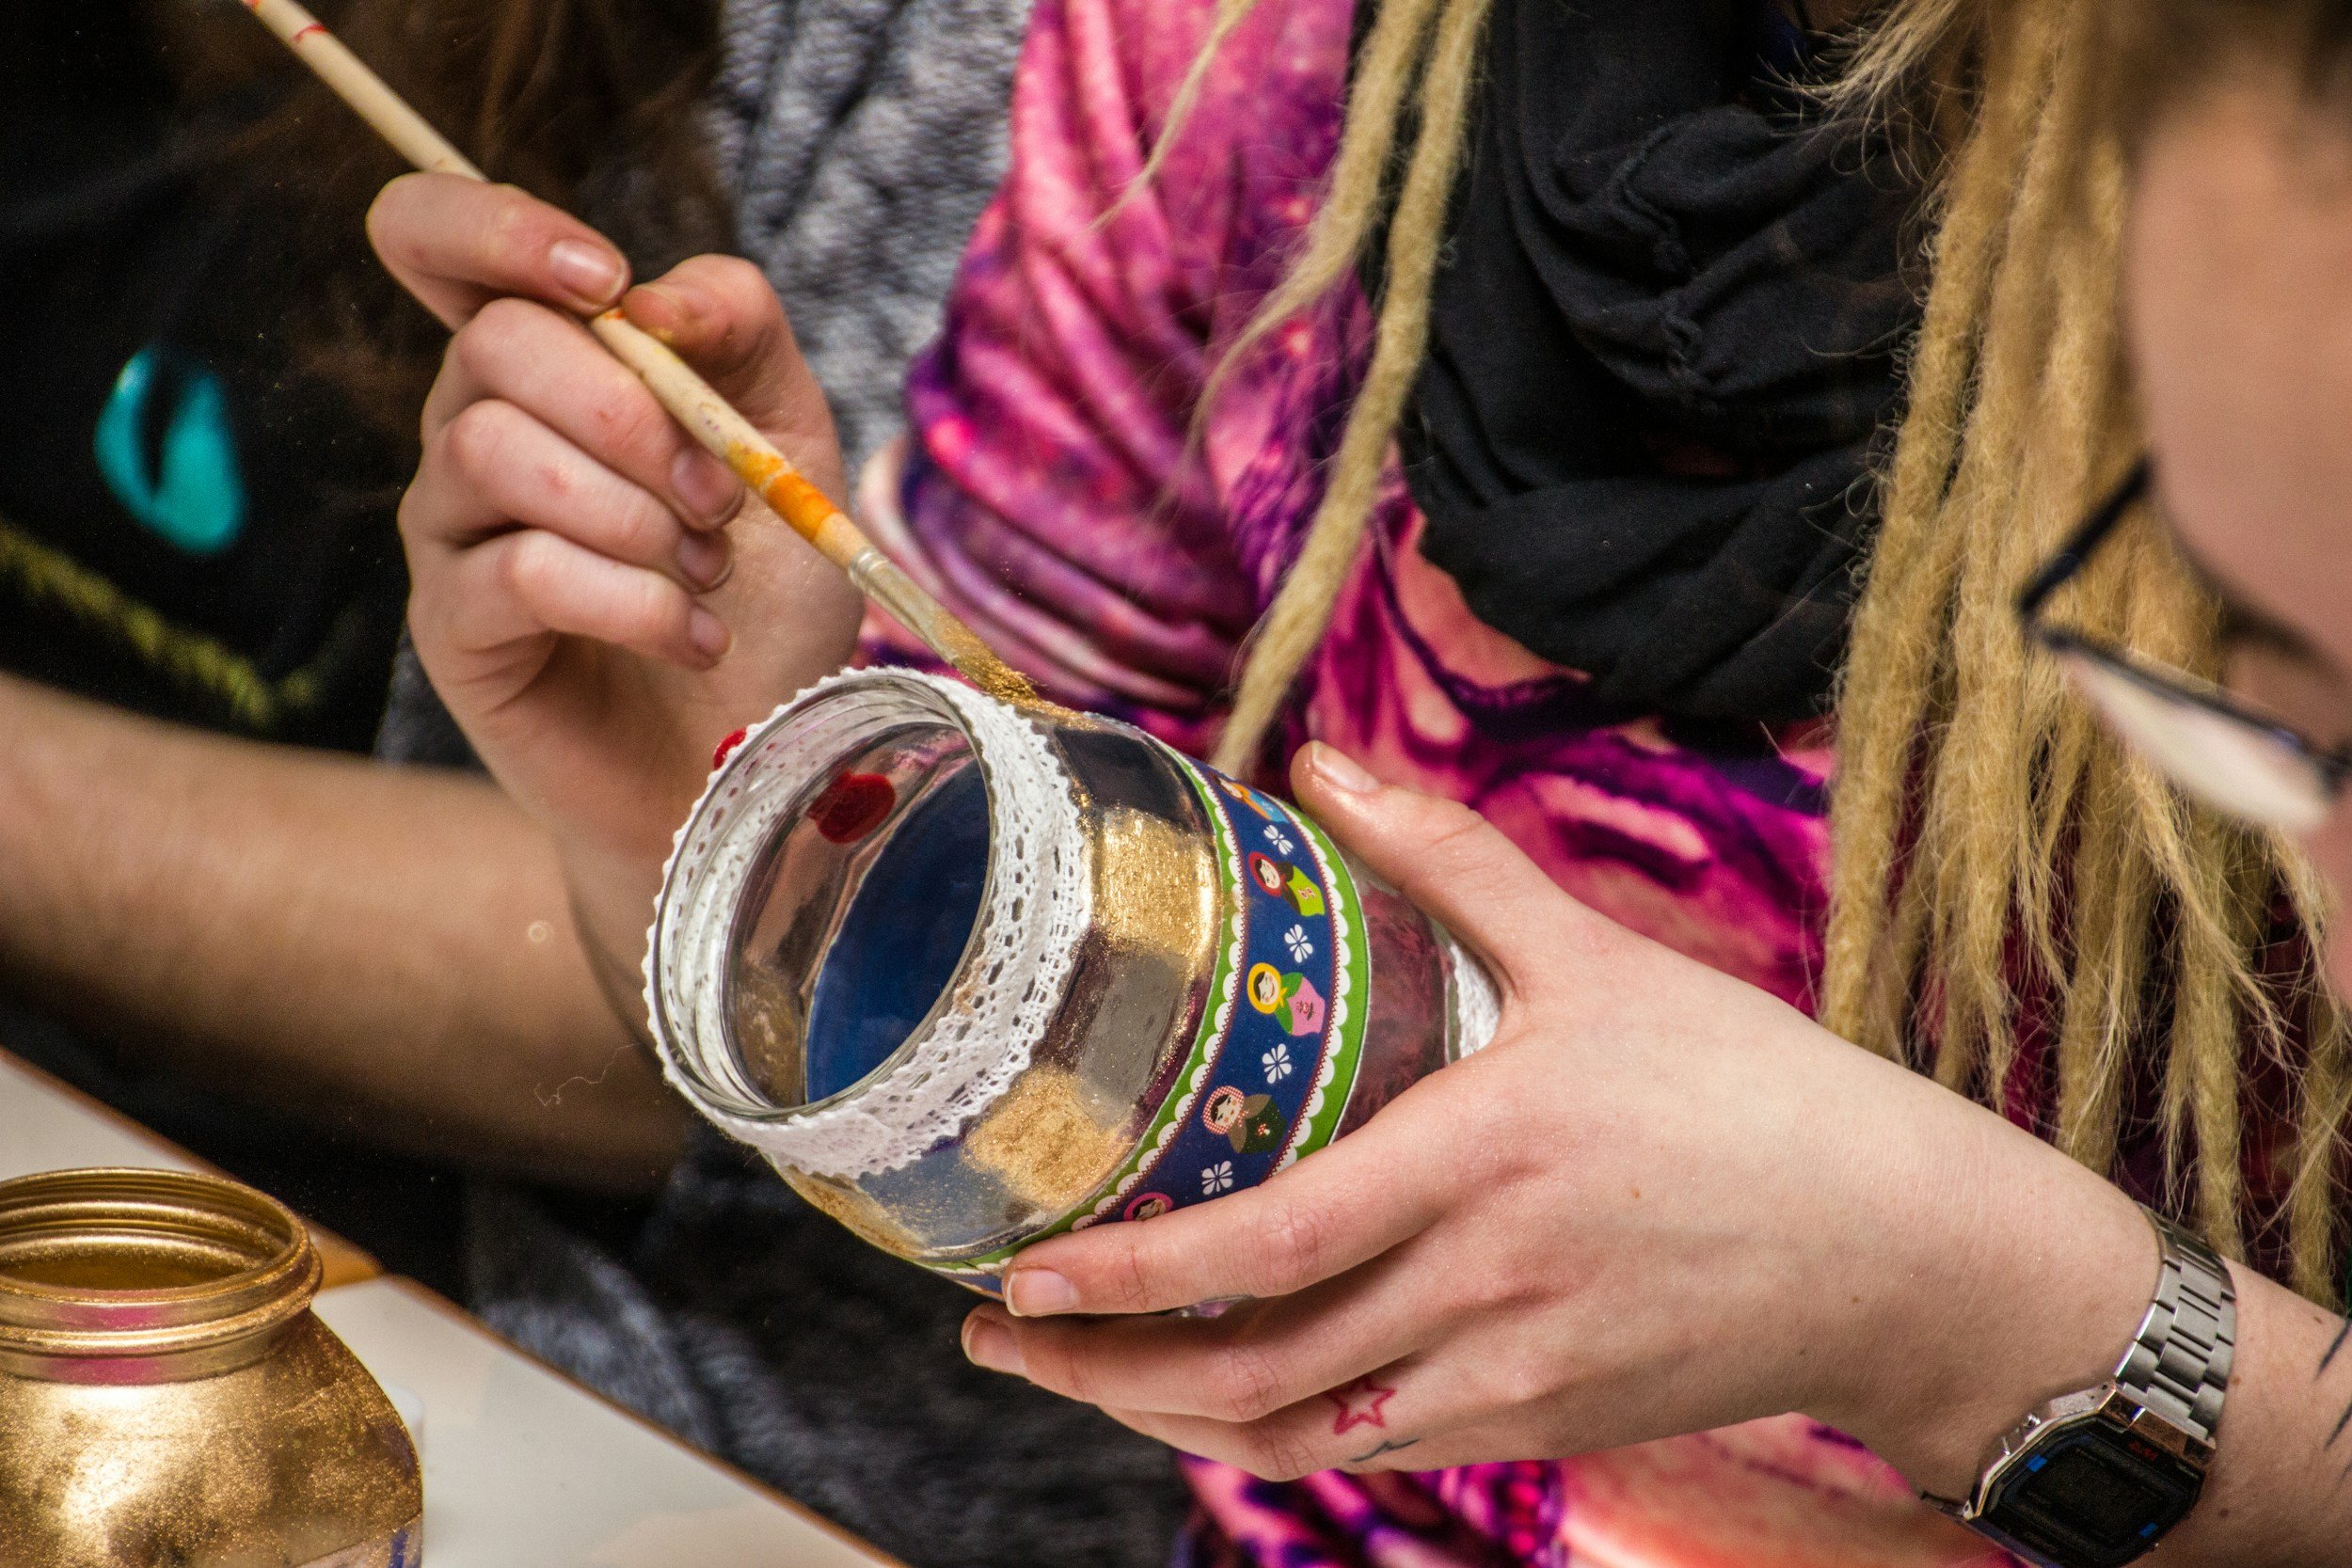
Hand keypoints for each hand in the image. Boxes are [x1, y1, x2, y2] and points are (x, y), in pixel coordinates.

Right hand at [369, 175, 862, 973]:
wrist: (756, 757)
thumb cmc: (767, 597)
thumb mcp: (790, 441)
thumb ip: (738, 331)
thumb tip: (649, 298)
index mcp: (545, 365)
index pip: (438, 240)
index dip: (494, 228)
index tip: (607, 284)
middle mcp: (473, 430)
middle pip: (494, 345)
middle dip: (633, 413)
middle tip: (720, 498)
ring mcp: (451, 529)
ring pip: (497, 452)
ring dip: (636, 514)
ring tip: (709, 578)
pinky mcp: (453, 627)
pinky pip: (522, 572)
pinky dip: (632, 602)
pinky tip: (693, 640)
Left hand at [960, 743, 2155, 1491]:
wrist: (1912, 1256)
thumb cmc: (1760, 1095)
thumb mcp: (1605, 959)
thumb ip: (1451, 860)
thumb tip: (1319, 763)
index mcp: (1488, 1156)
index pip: (1272, 1244)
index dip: (1130, 1277)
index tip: (1020, 1276)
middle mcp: (1489, 1285)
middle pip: (1255, 1370)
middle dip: (1099, 1373)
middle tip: (997, 1344)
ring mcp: (1519, 1376)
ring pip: (1304, 1430)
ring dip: (1170, 1417)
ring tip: (1080, 1375)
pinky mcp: (1550, 1427)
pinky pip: (1382, 1444)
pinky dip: (1284, 1427)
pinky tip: (1228, 1385)